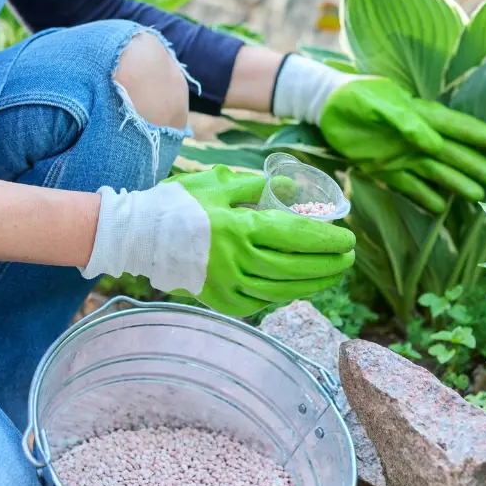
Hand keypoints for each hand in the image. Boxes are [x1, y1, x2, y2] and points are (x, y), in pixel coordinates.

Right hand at [80, 166, 355, 316]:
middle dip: (329, 264)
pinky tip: (299, 287)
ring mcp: (230, 286)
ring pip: (284, 290)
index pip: (297, 236)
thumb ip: (257, 187)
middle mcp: (239, 261)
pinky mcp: (221, 301)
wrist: (136, 237)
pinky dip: (285, 294)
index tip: (348, 239)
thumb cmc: (177, 205)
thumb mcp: (218, 184)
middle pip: (297, 267)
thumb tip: (290, 188)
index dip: (327, 240)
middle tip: (348, 258)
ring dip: (314, 284)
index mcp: (241, 229)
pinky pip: (263, 302)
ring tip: (333, 275)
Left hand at [273, 56, 485, 213]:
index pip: (454, 126)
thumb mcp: (378, 104)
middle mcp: (416, 137)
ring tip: (476, 196)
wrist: (326, 107)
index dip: (477, 134)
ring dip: (454, 183)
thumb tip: (433, 143)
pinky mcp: (384, 168)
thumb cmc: (355, 97)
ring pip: (434, 172)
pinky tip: (439, 208)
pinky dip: (423, 196)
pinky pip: (409, 185)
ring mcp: (402, 155)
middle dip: (472, 164)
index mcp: (418, 115)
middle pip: (450, 153)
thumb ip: (405, 122)